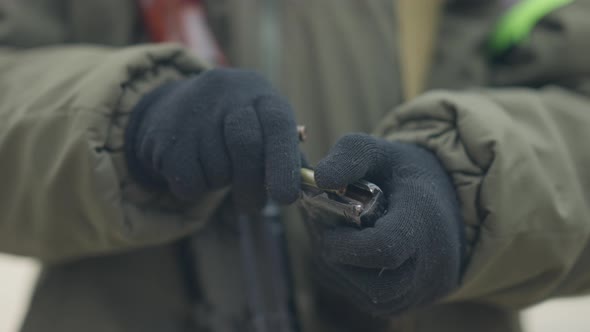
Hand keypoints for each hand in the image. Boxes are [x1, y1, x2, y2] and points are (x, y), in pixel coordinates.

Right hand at [124, 68, 300, 209]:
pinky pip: (189, 180)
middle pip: (245, 145)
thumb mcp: (265, 128)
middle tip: (253, 205)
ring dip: (222, 183)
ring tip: (218, 168)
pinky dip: (197, 187)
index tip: (286, 197)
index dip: (283, 163)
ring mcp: (194, 110)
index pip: (277, 124)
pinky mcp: (166, 133)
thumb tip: (310, 186)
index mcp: (261, 94)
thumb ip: (288, 156)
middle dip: (252, 185)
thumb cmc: (236, 127)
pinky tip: (196, 169)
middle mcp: (228, 94)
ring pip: (217, 167)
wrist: (176, 107)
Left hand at [306, 133, 463, 315]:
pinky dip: (344, 276)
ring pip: (367, 296)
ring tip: (334, 235)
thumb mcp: (380, 152)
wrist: (439, 205)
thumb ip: (349, 156)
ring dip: (338, 268)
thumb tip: (320, 179)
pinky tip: (343, 249)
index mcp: (426, 223)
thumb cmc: (403, 176)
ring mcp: (418, 291)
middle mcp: (430, 267)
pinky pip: (365, 299)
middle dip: (340, 257)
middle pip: (376, 286)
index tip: (331, 224)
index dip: (349, 243)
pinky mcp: (404, 302)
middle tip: (326, 229)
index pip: (387, 248)